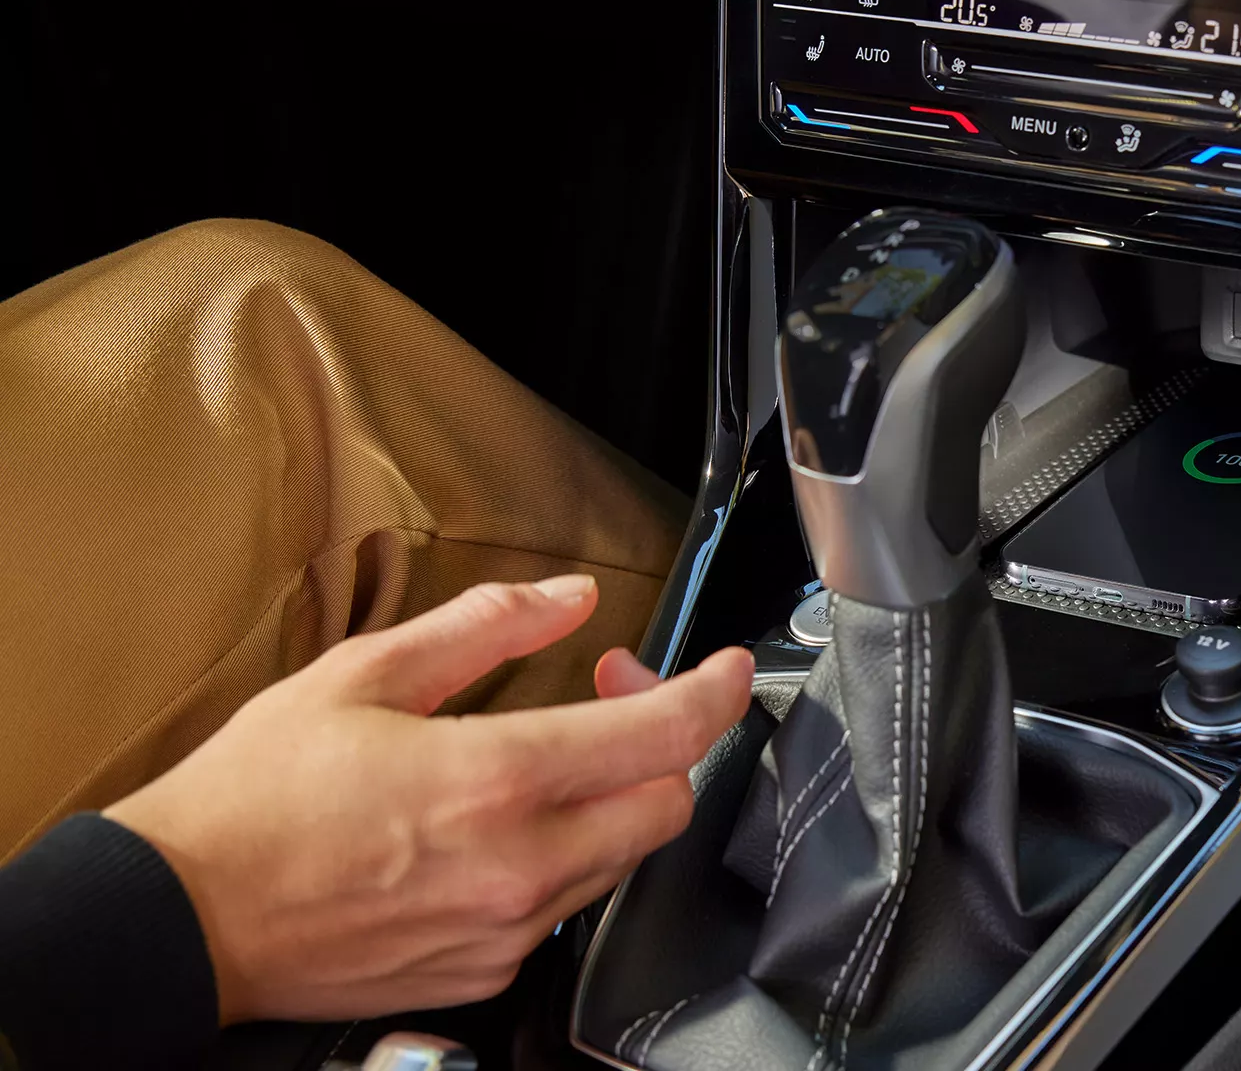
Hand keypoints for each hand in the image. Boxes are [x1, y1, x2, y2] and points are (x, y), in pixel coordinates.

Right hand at [104, 574, 752, 1024]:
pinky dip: (563, 860)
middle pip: (667, 806)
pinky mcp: (486, 973)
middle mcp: (520, 866)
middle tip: (607, 702)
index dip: (717, 693)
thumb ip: (485, 627)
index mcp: (497, 780)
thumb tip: (566, 599)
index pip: (666, 737)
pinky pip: (565, 911)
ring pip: (623, 861)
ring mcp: (507, 929)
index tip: (728, 669)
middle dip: (661, 745)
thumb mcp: (364, 674)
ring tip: (548, 761)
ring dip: (613, 802)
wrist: (180, 921)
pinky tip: (505, 829)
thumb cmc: (256, 799)